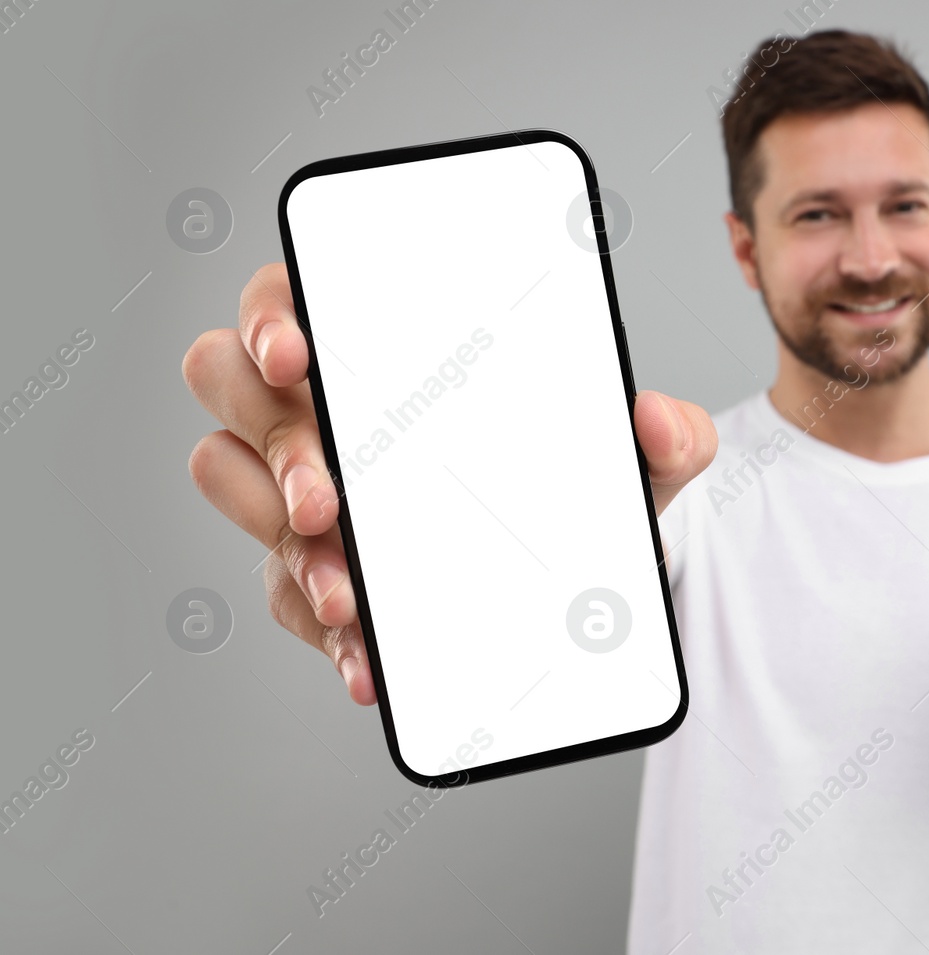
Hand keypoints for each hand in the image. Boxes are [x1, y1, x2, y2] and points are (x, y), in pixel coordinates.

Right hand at [183, 263, 716, 704]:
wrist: (579, 576)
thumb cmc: (576, 477)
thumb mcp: (637, 458)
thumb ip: (670, 435)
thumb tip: (659, 421)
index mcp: (381, 343)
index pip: (289, 297)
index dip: (271, 317)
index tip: (298, 356)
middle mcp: (321, 403)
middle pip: (227, 383)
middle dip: (271, 443)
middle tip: (331, 500)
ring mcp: (297, 485)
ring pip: (228, 483)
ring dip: (282, 542)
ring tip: (353, 595)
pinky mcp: (307, 567)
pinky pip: (281, 591)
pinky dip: (321, 629)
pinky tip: (367, 661)